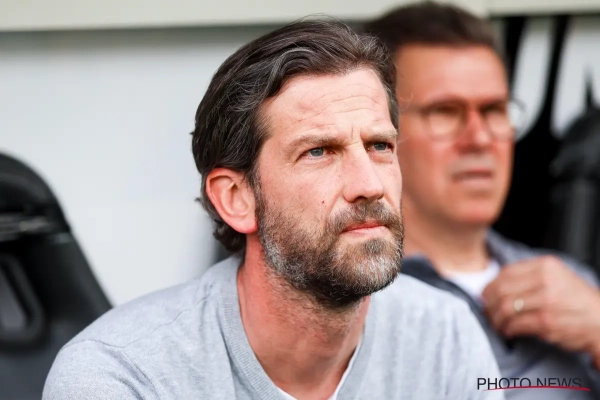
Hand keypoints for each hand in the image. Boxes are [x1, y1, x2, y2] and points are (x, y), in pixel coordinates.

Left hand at [481, 256, 599, 360]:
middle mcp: (545, 280)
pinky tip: (508, 331)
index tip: (486, 296)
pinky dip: (507, 329)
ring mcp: (546, 300)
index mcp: (546, 265)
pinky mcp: (546, 321)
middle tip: (488, 312)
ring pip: (505, 307)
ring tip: (497, 324)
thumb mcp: (557, 276)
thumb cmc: (576, 300)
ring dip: (496, 319)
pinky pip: (515, 324)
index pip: (505, 272)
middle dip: (489, 303)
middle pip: (501, 289)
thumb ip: (530, 275)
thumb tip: (495, 284)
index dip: (490, 286)